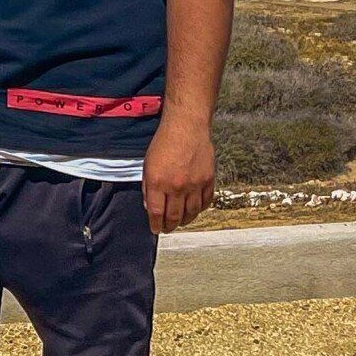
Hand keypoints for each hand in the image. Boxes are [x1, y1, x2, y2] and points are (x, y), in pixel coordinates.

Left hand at [144, 115, 214, 231]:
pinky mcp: (208, 180)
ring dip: (184, 221)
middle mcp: (176, 186)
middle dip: (169, 226)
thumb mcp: (148, 164)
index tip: (155, 229)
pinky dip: (199, 210)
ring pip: (191, 213)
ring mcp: (194, 184)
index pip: (156, 213)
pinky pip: (205, 202)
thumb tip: (150, 206)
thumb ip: (147, 187)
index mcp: (157, 182)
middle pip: (174, 216)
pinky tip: (194, 210)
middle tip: (167, 228)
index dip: (156, 225)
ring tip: (180, 222)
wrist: (186, 126)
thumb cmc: (164, 143)